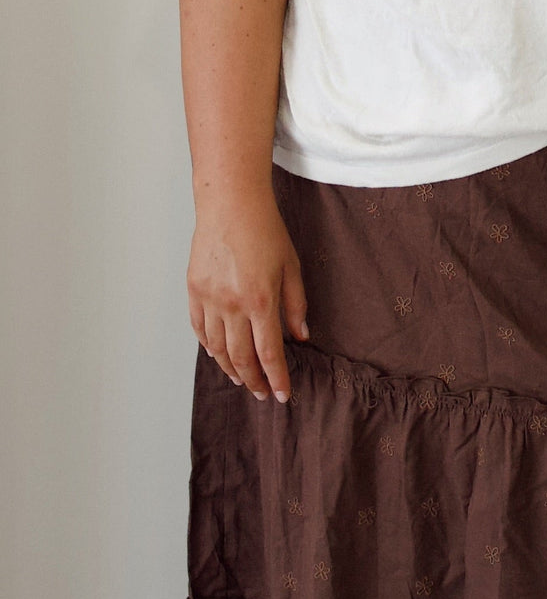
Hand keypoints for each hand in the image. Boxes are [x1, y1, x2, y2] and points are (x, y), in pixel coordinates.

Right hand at [187, 188, 308, 401]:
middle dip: (254, 380)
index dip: (276, 378)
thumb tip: (301, 338)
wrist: (230, 203)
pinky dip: (209, 347)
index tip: (282, 395)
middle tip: (261, 394)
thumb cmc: (265, 231)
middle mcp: (232, 304)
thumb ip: (296, 306)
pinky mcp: (194, 289)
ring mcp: (209, 298)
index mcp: (261, 301)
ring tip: (242, 379)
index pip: (269, 353)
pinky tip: (219, 355)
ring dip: (230, 368)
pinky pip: (199, 328)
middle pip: (241, 357)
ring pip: (217, 348)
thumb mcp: (291, 268)